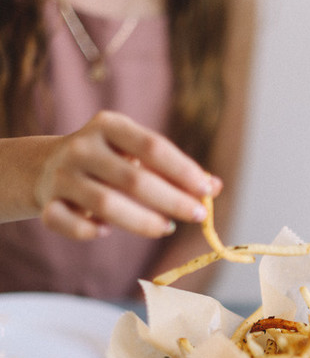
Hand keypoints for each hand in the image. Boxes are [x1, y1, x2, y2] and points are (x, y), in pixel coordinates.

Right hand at [34, 111, 221, 240]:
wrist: (46, 167)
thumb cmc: (107, 162)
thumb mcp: (137, 156)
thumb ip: (174, 170)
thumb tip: (215, 187)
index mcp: (109, 125)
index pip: (152, 146)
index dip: (183, 170)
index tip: (207, 190)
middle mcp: (82, 146)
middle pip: (134, 179)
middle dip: (172, 200)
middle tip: (198, 216)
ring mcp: (62, 175)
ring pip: (105, 204)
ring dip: (141, 221)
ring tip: (166, 228)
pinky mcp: (47, 203)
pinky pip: (66, 222)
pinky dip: (87, 231)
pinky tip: (106, 231)